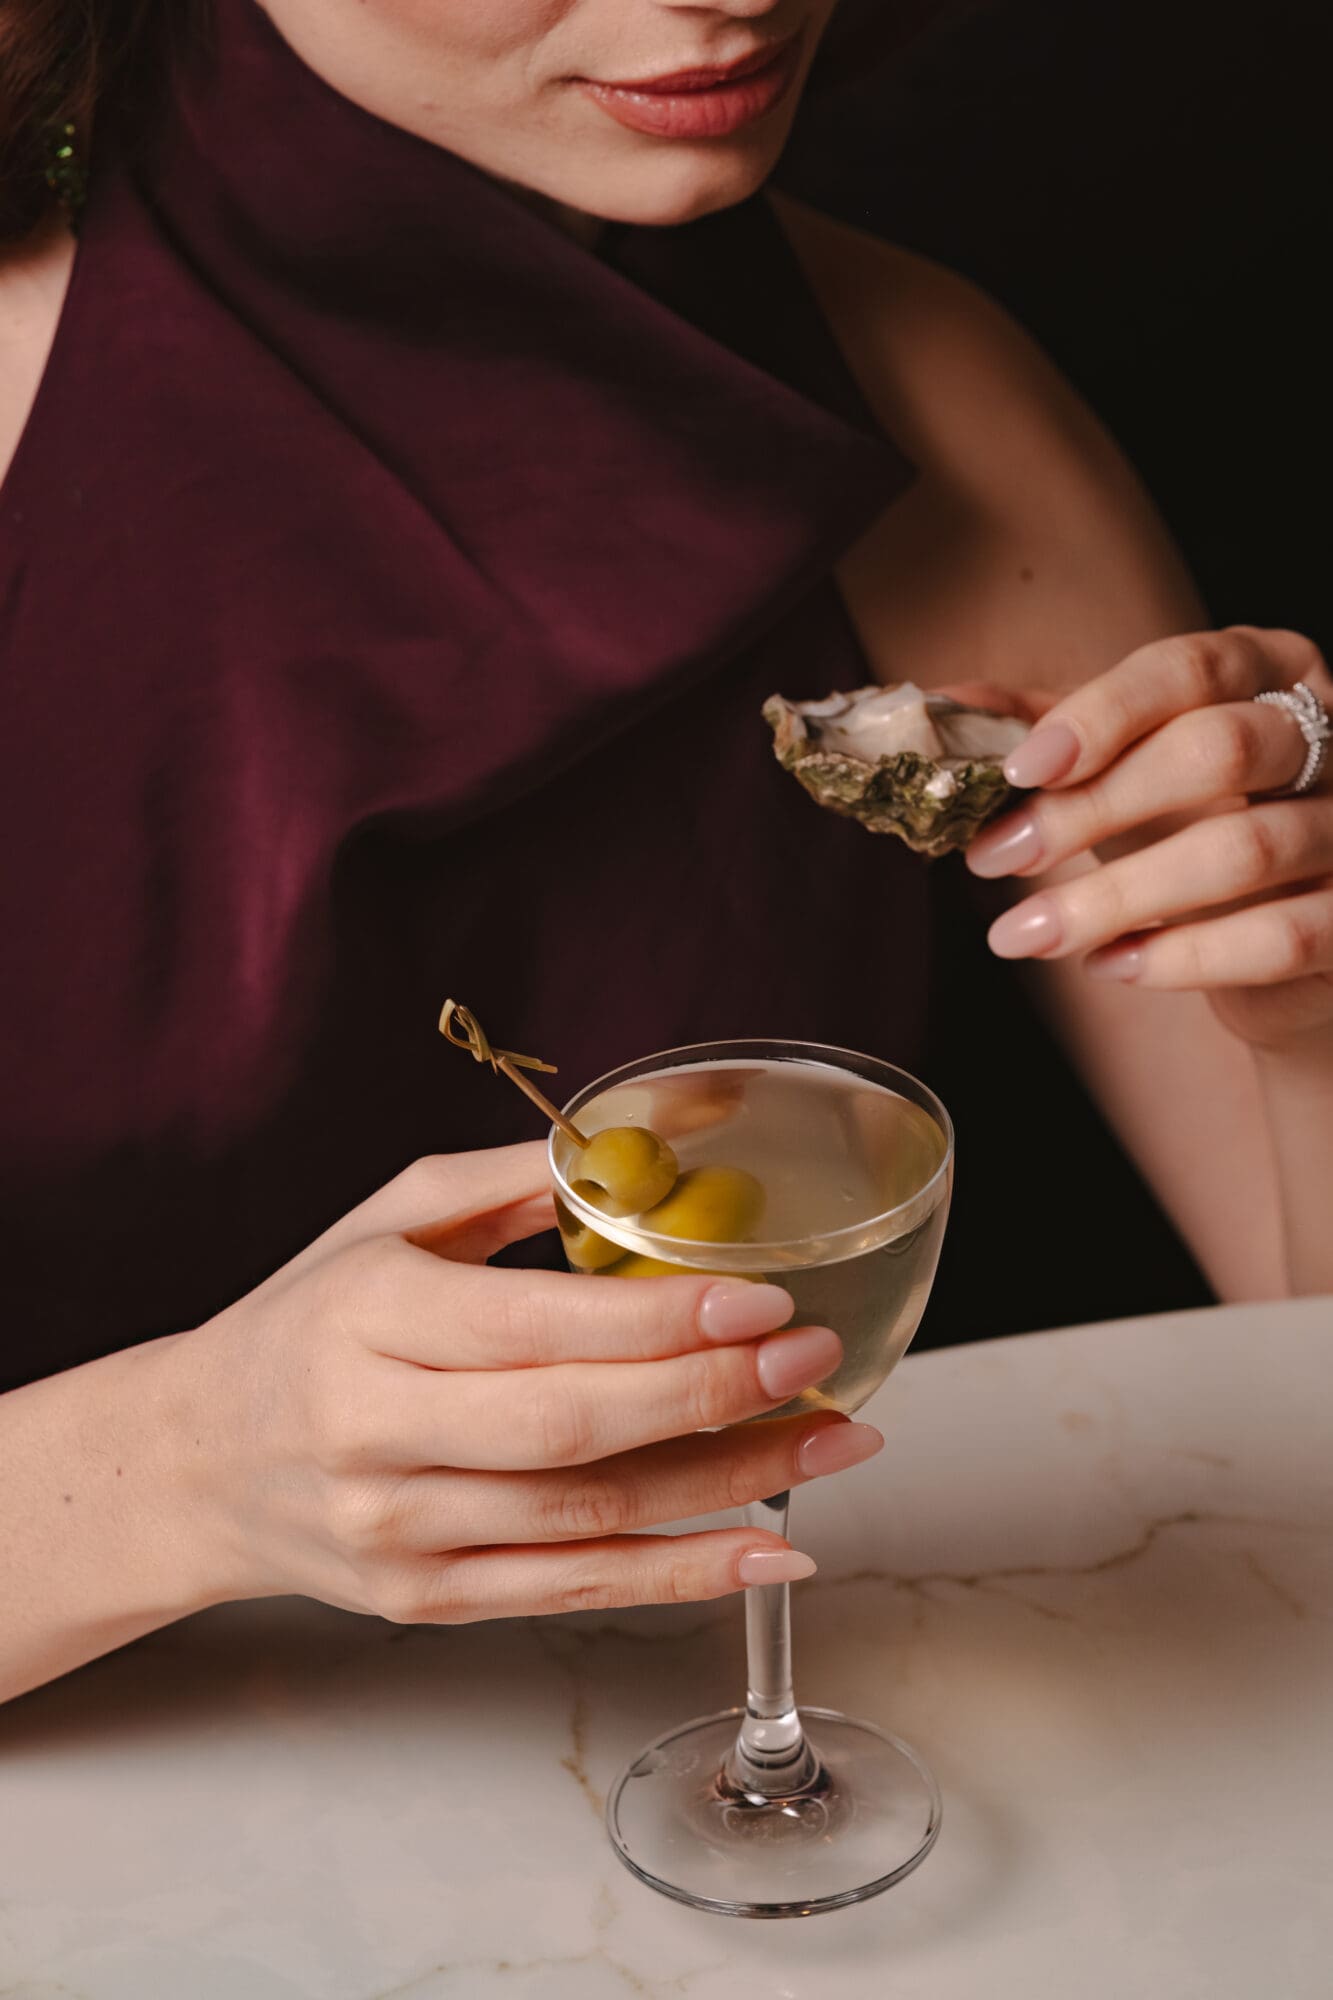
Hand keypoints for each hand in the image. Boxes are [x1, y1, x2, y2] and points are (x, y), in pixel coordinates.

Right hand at [172, 1144, 872, 1623]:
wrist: (199, 1460)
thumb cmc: (312, 1319)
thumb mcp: (391, 1219)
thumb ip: (518, 1182)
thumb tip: (656, 1144)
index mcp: (368, 1316)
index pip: (531, 1327)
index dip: (657, 1322)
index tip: (764, 1301)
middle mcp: (376, 1431)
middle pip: (569, 1430)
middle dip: (712, 1397)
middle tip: (820, 1361)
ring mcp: (399, 1530)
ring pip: (586, 1518)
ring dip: (727, 1485)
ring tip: (832, 1437)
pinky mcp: (424, 1599)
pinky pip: (573, 1594)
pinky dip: (682, 1575)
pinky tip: (770, 1546)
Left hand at [965, 628, 1332, 1046]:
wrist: (1279, 934)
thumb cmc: (1192, 822)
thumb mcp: (1119, 764)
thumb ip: (1041, 728)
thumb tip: (942, 704)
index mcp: (1268, 669)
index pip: (1188, 669)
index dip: (1101, 715)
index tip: (1019, 770)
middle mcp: (1330, 733)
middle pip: (1219, 751)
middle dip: (1094, 809)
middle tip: (994, 858)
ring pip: (1243, 851)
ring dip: (1115, 899)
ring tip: (1025, 933)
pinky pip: (1280, 937)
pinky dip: (1182, 957)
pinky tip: (1108, 966)